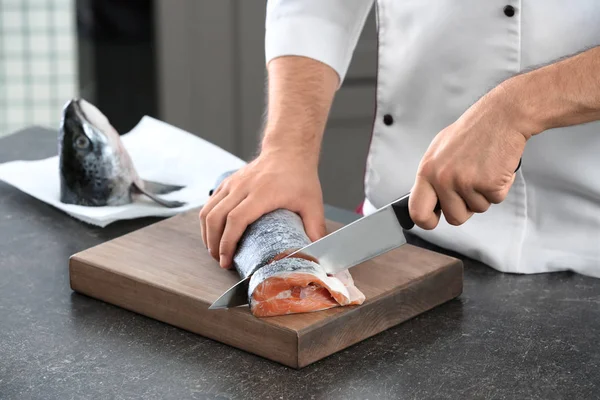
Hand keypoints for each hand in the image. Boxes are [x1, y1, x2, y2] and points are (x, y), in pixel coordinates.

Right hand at [199, 151, 325, 268]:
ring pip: (208, 210)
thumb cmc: (300, 178)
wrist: (289, 151)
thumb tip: (318, 252)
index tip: (226, 260)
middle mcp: (243, 187)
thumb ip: (315, 228)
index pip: (236, 219)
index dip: (228, 242)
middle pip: (216, 217)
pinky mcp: (228, 182)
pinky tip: (213, 234)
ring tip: (215, 251)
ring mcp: (233, 183)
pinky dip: (207, 221)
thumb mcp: (312, 203)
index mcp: (262, 193)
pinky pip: (210, 203)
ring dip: (207, 234)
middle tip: (221, 261)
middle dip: (214, 243)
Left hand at [409, 85, 529, 228]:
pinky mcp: (489, 184)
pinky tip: (495, 168)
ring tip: (483, 169)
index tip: (434, 220)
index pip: (418, 211)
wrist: (501, 117)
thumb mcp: (440, 151)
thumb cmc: (472, 132)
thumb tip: (427, 201)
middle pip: (454, 218)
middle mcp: (443, 179)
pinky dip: (499, 188)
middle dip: (465, 209)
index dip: (427, 221)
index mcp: (427, 171)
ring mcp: (466, 182)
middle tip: (471, 186)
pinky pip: (495, 200)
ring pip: (477, 209)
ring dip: (484, 195)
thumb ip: (432, 177)